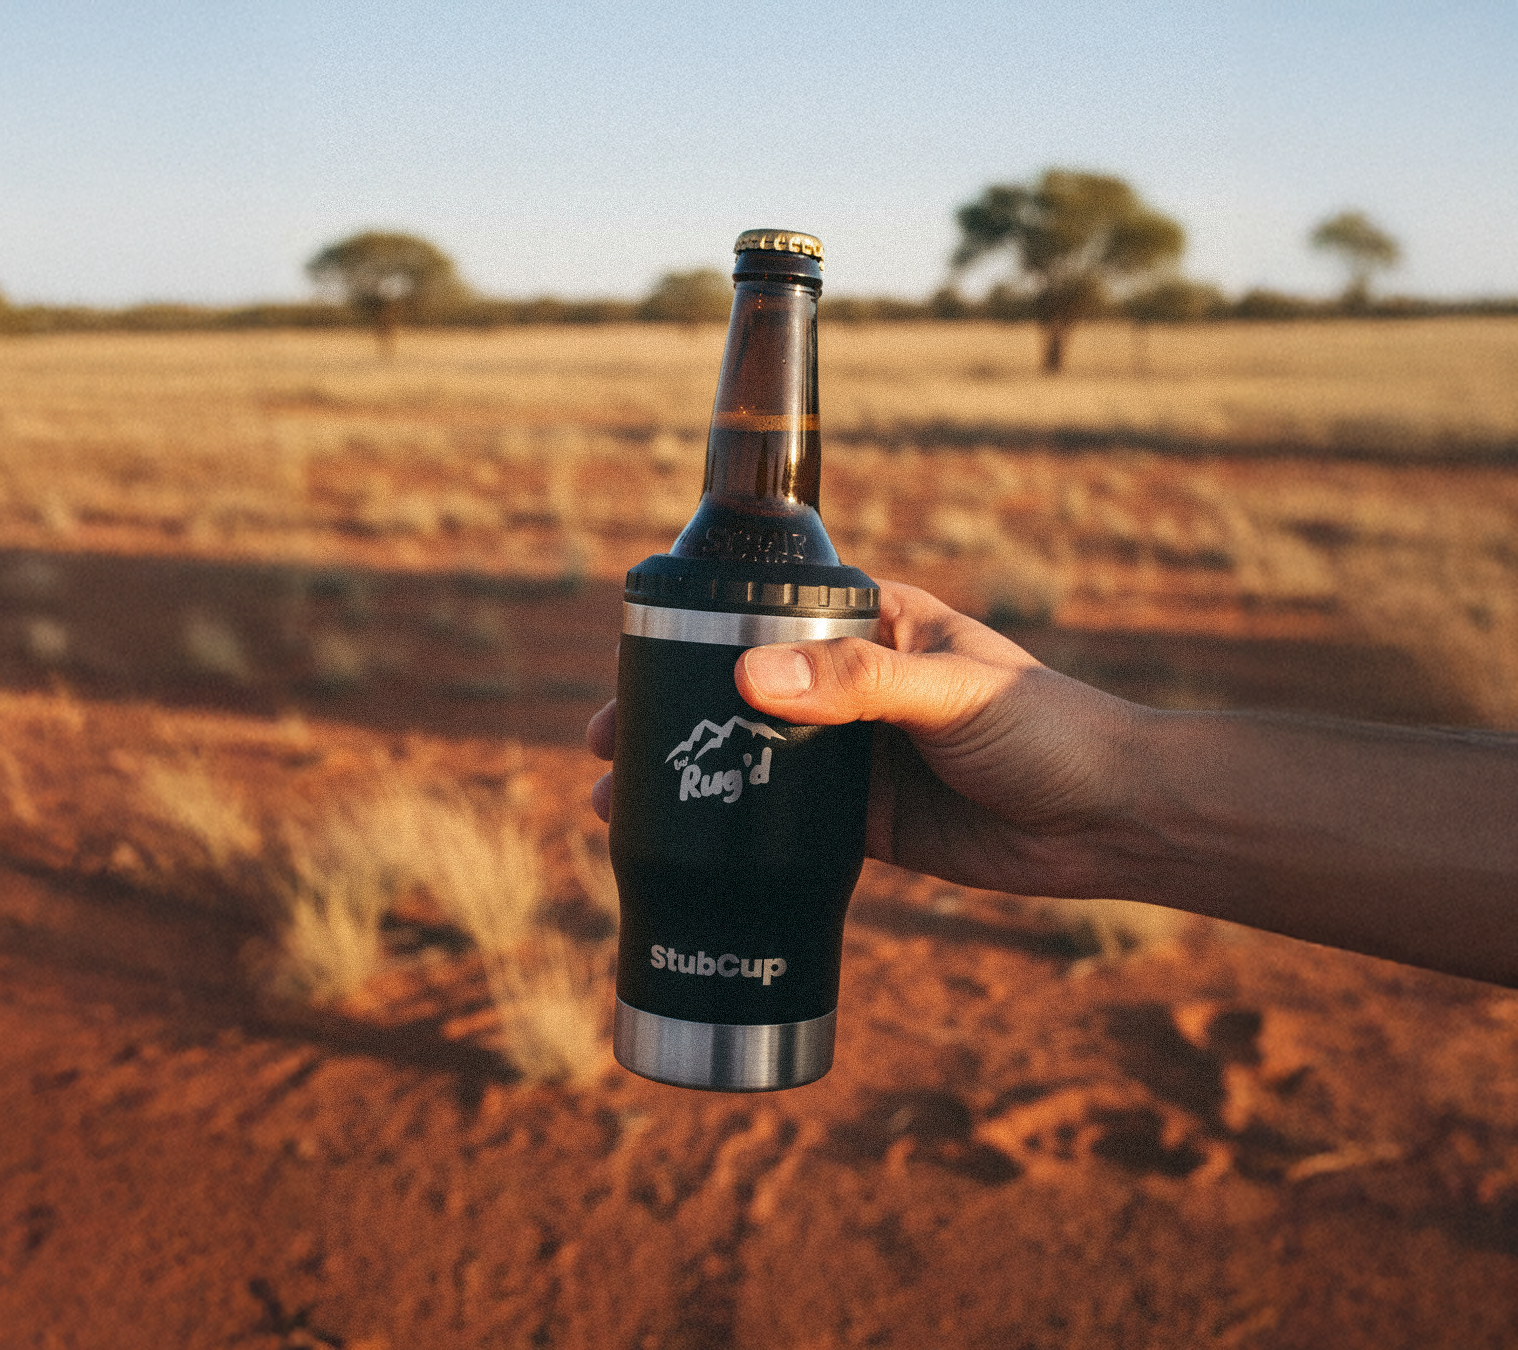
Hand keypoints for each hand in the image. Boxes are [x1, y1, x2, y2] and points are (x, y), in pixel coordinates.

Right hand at [586, 581, 1157, 899]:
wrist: (1118, 823)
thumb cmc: (1050, 731)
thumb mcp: (946, 692)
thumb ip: (852, 683)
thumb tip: (746, 676)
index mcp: (872, 624)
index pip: (762, 612)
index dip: (692, 636)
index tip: (633, 664)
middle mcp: (853, 685)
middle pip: (738, 692)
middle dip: (666, 719)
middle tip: (602, 748)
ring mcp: (855, 757)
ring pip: (749, 762)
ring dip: (687, 781)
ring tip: (615, 805)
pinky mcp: (866, 824)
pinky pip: (782, 825)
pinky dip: (732, 835)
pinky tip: (683, 850)